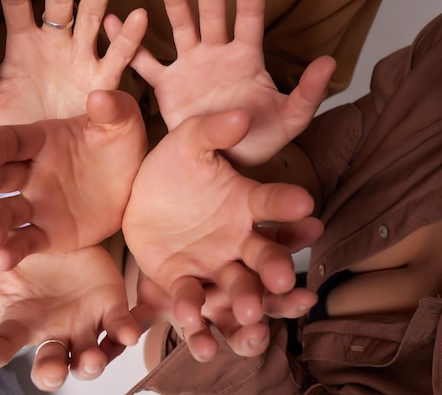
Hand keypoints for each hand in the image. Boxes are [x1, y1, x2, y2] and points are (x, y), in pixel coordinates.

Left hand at [0, 0, 147, 131]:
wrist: (42, 157)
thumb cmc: (12, 126)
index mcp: (23, 45)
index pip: (17, 5)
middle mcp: (54, 44)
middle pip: (59, 3)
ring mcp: (80, 58)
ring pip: (92, 19)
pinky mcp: (103, 79)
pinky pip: (118, 55)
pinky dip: (128, 37)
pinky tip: (137, 17)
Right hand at [0, 89, 146, 269]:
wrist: (134, 187)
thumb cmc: (122, 146)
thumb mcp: (125, 123)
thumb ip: (114, 108)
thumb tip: (99, 98)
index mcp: (42, 140)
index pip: (11, 140)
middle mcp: (30, 172)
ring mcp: (35, 204)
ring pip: (4, 213)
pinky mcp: (46, 234)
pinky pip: (25, 242)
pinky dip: (12, 251)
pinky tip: (2, 262)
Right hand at [0, 245, 140, 391]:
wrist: (66, 248)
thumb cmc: (27, 262)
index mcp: (23, 323)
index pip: (2, 343)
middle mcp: (53, 334)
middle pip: (50, 364)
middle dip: (49, 373)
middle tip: (48, 374)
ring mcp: (83, 328)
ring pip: (86, 357)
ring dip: (88, 363)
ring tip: (89, 359)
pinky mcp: (110, 313)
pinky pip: (118, 328)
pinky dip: (123, 332)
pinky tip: (128, 334)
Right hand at [104, 0, 335, 164]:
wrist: (225, 162)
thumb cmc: (260, 140)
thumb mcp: (290, 120)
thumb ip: (307, 93)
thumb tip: (329, 61)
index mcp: (246, 57)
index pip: (250, 10)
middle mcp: (217, 54)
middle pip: (213, 8)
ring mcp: (190, 67)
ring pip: (181, 26)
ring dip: (174, 1)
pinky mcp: (168, 87)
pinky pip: (146, 63)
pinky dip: (130, 47)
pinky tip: (115, 23)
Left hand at [122, 108, 316, 342]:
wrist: (136, 196)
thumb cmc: (171, 167)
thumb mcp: (187, 142)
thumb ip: (213, 131)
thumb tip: (241, 114)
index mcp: (245, 202)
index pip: (273, 203)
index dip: (289, 205)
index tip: (306, 206)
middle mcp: (238, 238)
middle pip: (264, 255)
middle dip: (276, 267)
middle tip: (283, 278)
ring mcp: (213, 264)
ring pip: (236, 286)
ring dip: (245, 300)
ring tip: (249, 315)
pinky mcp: (182, 282)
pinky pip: (191, 300)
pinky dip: (194, 315)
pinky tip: (193, 328)